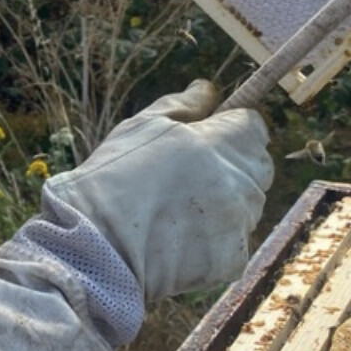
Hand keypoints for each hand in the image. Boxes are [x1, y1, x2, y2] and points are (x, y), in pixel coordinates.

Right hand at [43, 81, 273, 300]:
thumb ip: (183, 105)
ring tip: (175, 215)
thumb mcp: (143, 126)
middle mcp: (240, 182)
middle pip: (256, 170)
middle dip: (231, 170)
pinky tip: (178, 244)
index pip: (254, 129)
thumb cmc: (114, 177)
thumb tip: (207, 89)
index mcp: (224, 143)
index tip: (209, 140)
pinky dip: (213, 246)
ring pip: (245, 210)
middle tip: (186, 182)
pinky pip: (233, 246)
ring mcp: (238, 224)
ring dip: (224, 209)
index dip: (231, 132)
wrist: (94, 242)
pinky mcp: (230, 260)